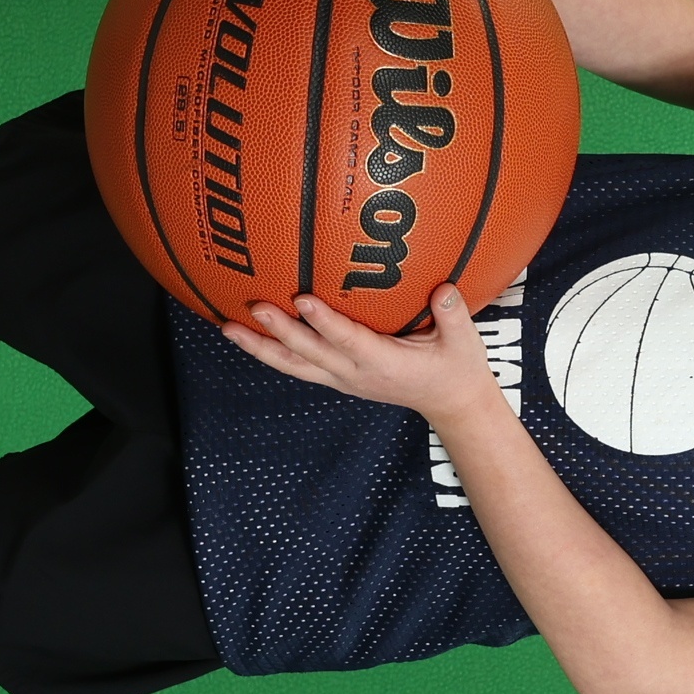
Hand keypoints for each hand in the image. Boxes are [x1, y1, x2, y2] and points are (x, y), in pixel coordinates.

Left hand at [221, 285, 502, 422]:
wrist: (449, 405)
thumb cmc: (456, 369)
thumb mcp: (465, 344)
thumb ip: (454, 316)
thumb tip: (444, 289)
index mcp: (385, 365)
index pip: (349, 342)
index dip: (325, 323)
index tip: (303, 300)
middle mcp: (356, 375)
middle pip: (310, 355)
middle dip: (280, 331)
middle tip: (255, 307)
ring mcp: (342, 379)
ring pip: (294, 365)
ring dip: (261, 347)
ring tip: (229, 328)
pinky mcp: (336, 378)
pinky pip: (297, 366)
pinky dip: (270, 352)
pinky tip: (248, 336)